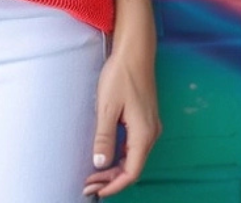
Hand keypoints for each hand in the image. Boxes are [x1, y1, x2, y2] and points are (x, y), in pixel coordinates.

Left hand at [83, 46, 161, 196]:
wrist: (135, 51)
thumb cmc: (120, 76)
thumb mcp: (107, 107)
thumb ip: (104, 137)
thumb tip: (100, 164)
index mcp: (144, 134)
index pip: (131, 172)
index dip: (113, 185)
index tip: (95, 191)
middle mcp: (151, 133)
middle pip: (133, 166)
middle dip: (111, 178)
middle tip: (89, 183)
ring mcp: (150, 125)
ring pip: (134, 156)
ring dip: (115, 167)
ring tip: (94, 173)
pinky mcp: (145, 118)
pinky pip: (134, 144)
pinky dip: (120, 154)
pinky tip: (107, 153)